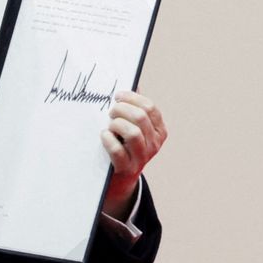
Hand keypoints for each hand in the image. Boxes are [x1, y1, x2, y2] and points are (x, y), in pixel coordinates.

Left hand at [101, 91, 167, 218]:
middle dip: (121, 109)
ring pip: (132, 133)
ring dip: (116, 124)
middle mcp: (154, 144)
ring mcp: (142, 157)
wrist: (119, 179)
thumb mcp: (133, 127)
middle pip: (140, 117)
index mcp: (159, 131)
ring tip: (108, 125)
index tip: (117, 96)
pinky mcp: (127, 169)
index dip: (132, 98)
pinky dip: (108, 140)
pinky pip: (118, 151)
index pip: (150, 108)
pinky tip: (103, 136)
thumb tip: (133, 83)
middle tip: (110, 111)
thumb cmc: (124, 145)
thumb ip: (134, 107)